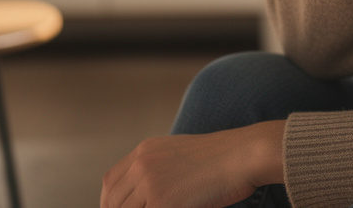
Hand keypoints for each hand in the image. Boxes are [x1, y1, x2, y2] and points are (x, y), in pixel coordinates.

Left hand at [100, 120, 285, 207]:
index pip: (110, 182)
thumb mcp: (182, 154)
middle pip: (113, 202)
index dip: (109, 202)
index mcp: (145, 150)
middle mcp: (142, 165)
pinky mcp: (162, 203)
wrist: (243, 155)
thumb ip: (160, 169)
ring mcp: (150, 184)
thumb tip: (151, 197)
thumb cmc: (223, 158)